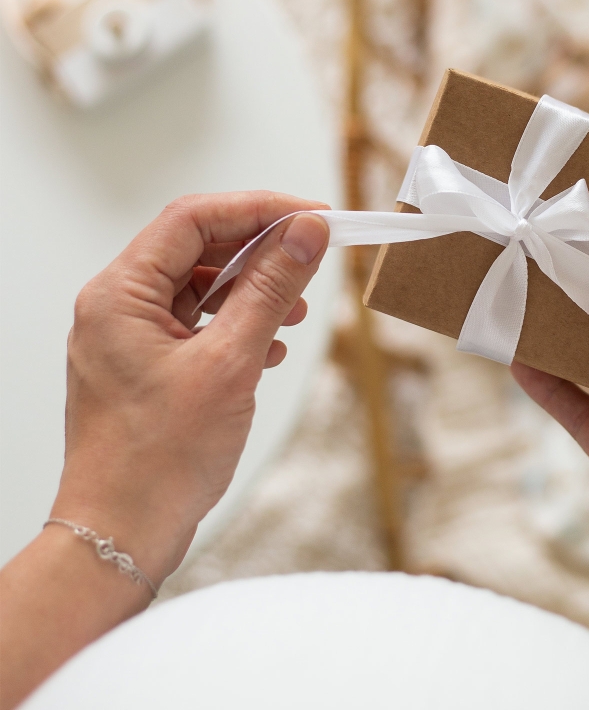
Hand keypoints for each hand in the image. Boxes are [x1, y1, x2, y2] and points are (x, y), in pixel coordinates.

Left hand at [1, 192, 329, 709]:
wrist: (121, 536)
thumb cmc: (158, 460)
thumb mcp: (230, 362)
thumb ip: (271, 289)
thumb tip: (306, 233)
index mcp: (119, 294)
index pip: (193, 218)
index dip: (258, 209)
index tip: (312, 216)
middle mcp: (118, 306)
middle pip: (198, 247)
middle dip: (260, 251)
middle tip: (313, 257)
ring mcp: (131, 337)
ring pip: (202, 286)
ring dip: (254, 291)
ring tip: (296, 311)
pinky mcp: (149, 364)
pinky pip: (199, 322)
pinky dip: (239, 325)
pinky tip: (271, 348)